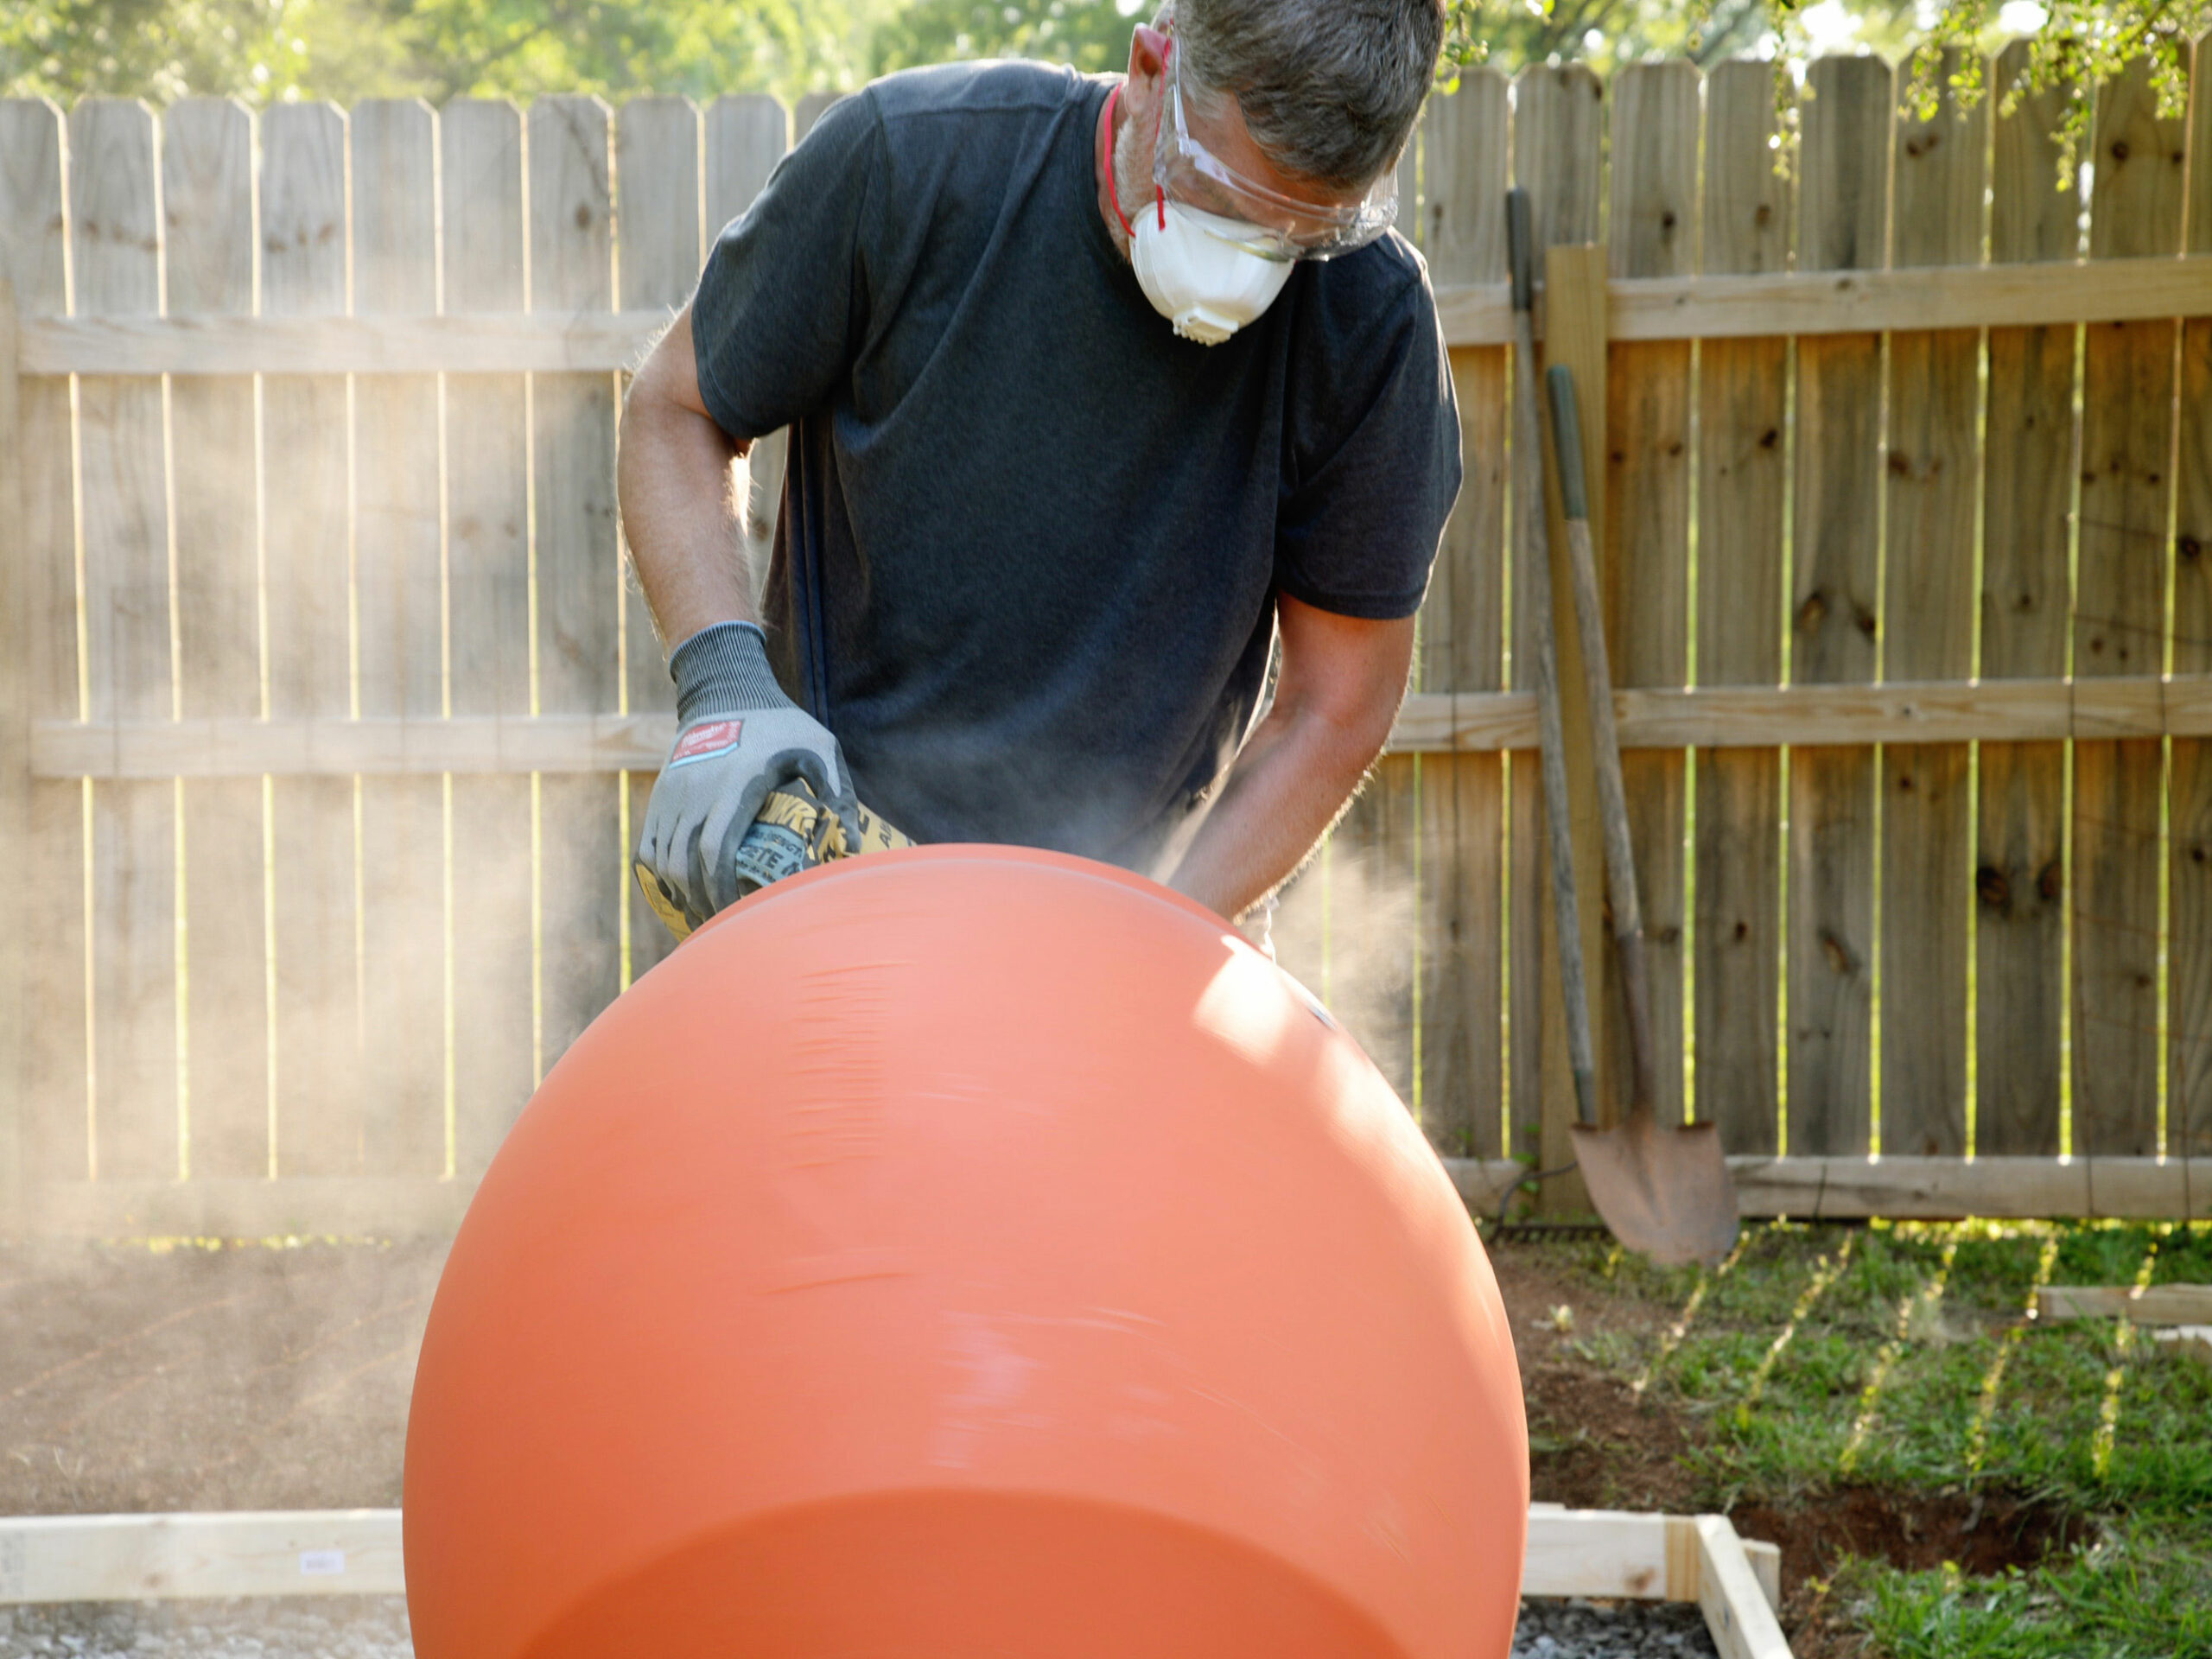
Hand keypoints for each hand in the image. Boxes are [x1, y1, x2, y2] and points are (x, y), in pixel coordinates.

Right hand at [633, 621, 854, 936]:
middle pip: (685, 865)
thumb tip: (850, 845)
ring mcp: (672, 795)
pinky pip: (648, 847)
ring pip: (664, 861)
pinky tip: (679, 896)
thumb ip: (838, 792)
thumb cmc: (779, 723)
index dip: (721, 891)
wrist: (725, 689)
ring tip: (706, 919)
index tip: (737, 917)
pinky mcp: (660, 796)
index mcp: (734, 786)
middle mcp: (695, 793)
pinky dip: (659, 877)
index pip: (715, 851)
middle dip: (702, 904)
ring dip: (682, 895)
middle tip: (724, 931)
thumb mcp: (818, 747)